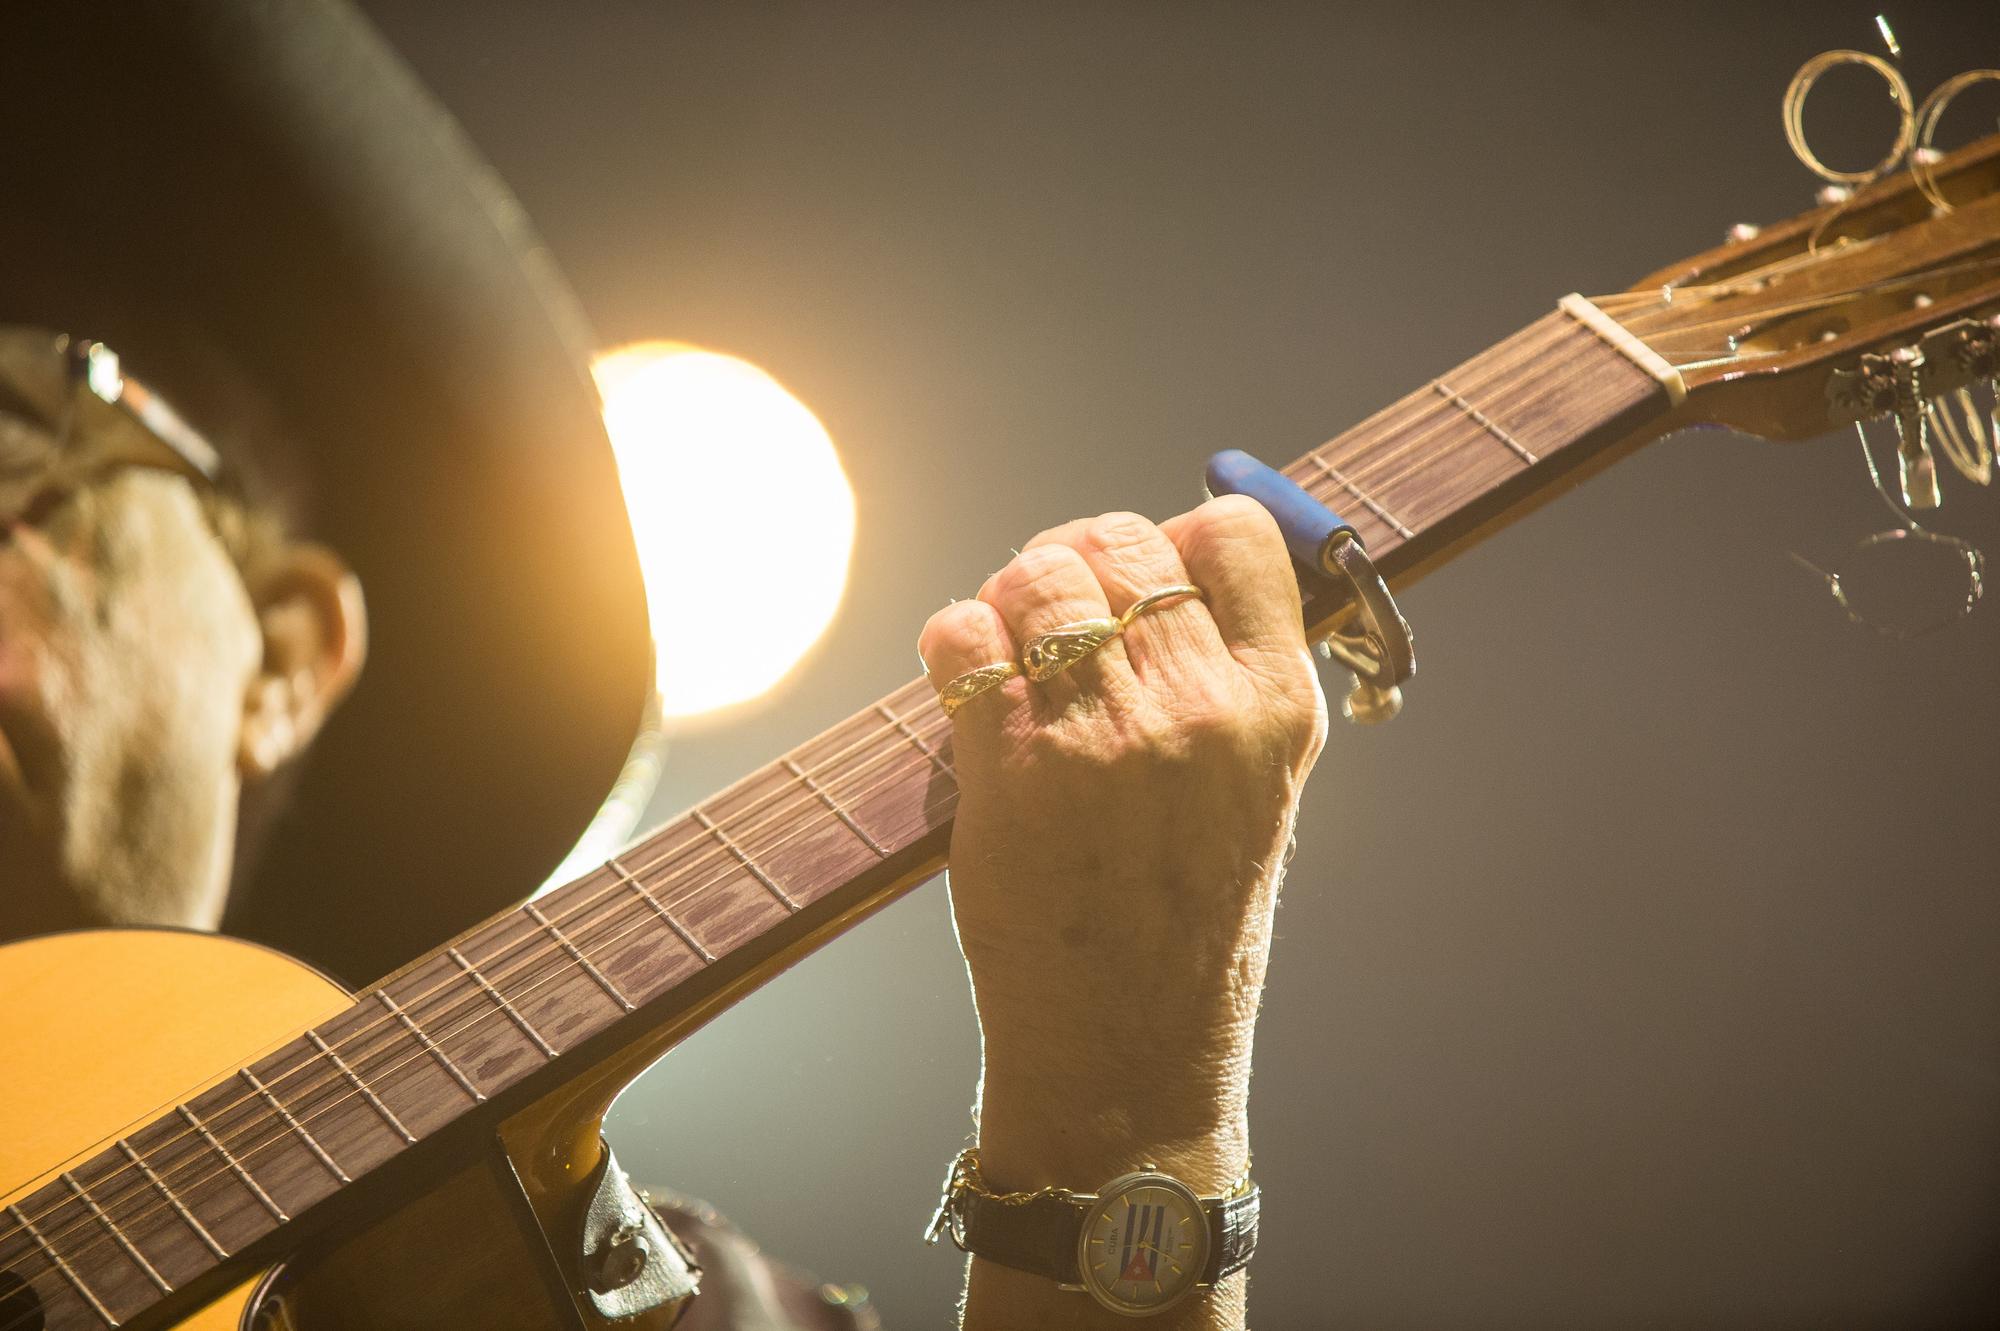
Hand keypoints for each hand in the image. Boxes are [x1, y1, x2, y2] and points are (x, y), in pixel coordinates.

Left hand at [919, 500, 1325, 1327]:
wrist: (1129, 1049)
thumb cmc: (1188, 918)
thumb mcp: (1258, 791)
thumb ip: (1232, 678)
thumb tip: (1168, 565)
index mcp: (1277, 706)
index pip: (1231, 535)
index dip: (1174, 534)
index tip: (1145, 569)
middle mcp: (1199, 707)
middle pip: (1120, 540)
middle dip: (1076, 559)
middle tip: (1055, 608)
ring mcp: (1104, 734)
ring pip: (1038, 575)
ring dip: (1009, 597)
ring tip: (1006, 648)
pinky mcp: (1012, 766)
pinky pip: (963, 633)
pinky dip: (953, 642)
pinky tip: (964, 683)